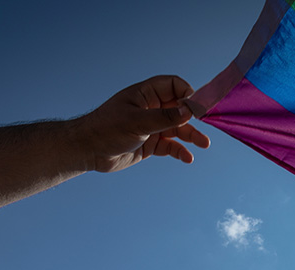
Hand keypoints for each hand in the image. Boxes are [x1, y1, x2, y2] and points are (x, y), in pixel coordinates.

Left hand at [76, 75, 210, 172]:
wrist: (87, 151)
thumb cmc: (105, 129)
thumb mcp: (136, 122)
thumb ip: (163, 117)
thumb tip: (189, 111)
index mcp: (145, 94)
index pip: (174, 86)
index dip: (187, 94)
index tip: (197, 107)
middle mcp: (151, 108)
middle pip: (180, 108)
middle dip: (194, 116)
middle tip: (207, 124)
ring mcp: (152, 126)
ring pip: (178, 128)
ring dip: (191, 135)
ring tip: (204, 144)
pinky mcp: (151, 144)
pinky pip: (171, 146)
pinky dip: (180, 151)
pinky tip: (187, 158)